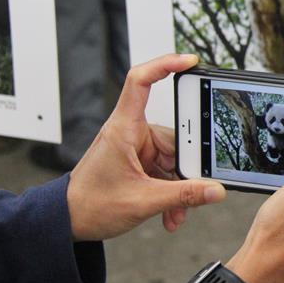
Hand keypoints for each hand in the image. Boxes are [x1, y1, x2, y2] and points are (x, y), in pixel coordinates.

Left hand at [67, 54, 225, 241]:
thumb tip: (215, 190)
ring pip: (174, 158)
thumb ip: (184, 196)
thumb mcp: (143, 201)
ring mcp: (137, 147)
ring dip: (180, 185)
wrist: (68, 221)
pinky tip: (171, 210)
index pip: (141, 82)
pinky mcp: (140, 161)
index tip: (189, 61)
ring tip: (177, 209)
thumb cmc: (89, 204)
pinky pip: (167, 170)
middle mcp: (131, 132)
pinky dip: (172, 190)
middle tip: (194, 188)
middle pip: (175, 134)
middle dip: (187, 168)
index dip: (165, 65)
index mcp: (124, 129)